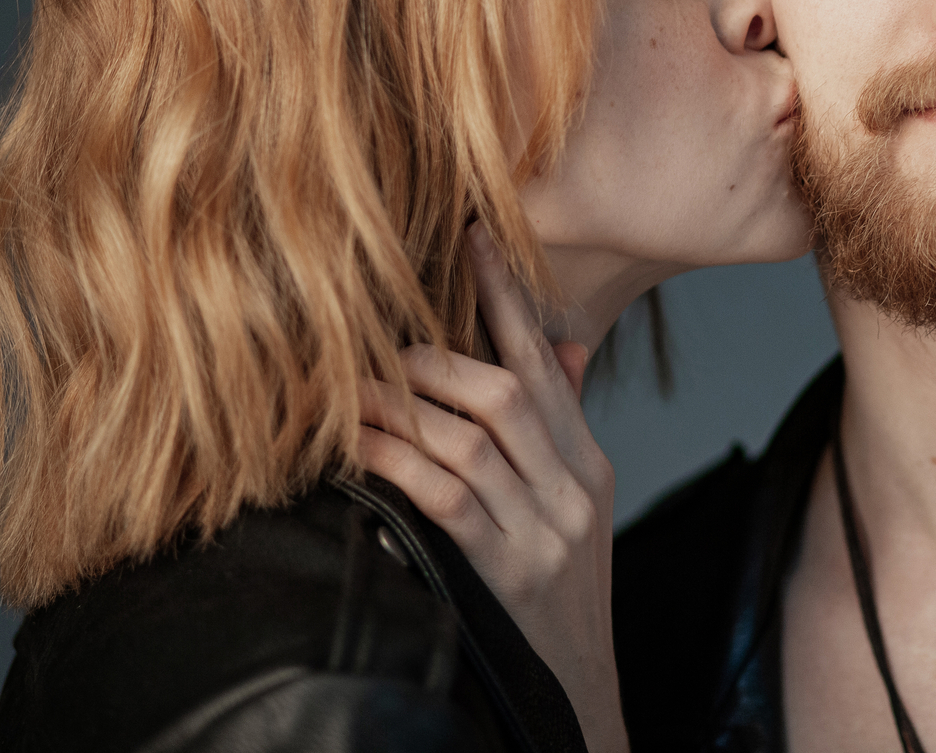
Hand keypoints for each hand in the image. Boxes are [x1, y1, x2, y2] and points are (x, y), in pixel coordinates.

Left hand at [358, 226, 625, 752]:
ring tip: (348, 388)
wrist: (575, 697)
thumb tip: (561, 348)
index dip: (507, 297)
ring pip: (466, 435)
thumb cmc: (559, 601)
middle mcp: (571, 489)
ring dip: (399, 404)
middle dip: (433, 358)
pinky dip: (395, 460)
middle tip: (375, 343)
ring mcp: (540, 531)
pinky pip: (440, 494)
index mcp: (587, 466)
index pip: (545, 364)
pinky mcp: (501, 569)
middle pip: (501, 390)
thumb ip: (561, 425)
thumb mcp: (576, 509)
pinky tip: (358, 446)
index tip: (473, 237)